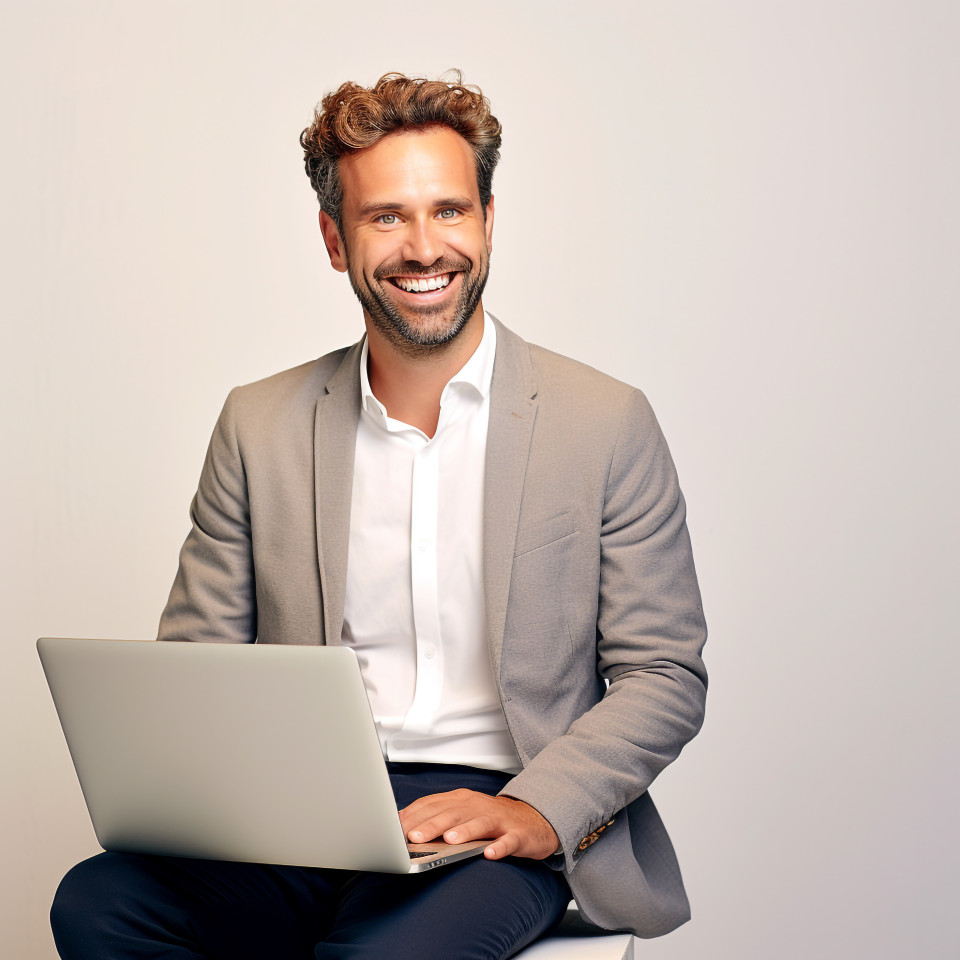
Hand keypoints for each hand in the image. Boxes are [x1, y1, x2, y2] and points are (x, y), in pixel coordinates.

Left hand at [398, 789, 558, 860]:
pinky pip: (508, 841)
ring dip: (464, 831)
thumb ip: (435, 816)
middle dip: (432, 824)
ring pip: (479, 823)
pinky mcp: (517, 834)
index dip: (413, 816)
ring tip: (448, 841)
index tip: (395, 830)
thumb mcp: (461, 813)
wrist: (531, 820)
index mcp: (461, 800)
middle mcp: (477, 806)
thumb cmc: (490, 819)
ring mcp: (498, 820)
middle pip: (453, 813)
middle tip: (414, 837)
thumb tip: (401, 823)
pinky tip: (490, 853)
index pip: (433, 805)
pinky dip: (499, 847)